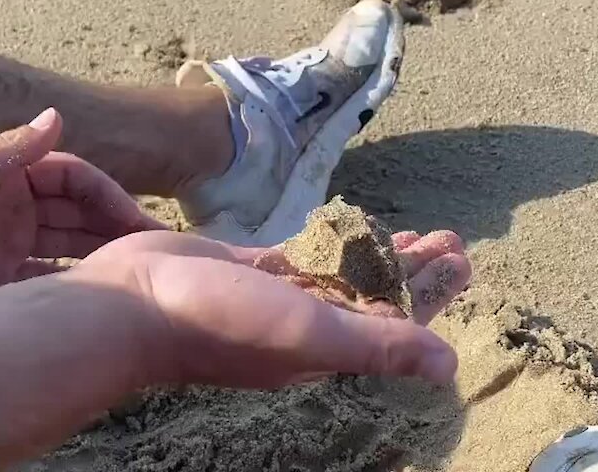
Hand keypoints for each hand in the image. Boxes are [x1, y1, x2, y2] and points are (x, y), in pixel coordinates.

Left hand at [0, 108, 164, 316]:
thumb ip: (5, 150)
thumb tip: (57, 117)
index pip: (71, 178)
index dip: (107, 196)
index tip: (139, 224)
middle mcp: (6, 211)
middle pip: (76, 216)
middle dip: (114, 229)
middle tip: (154, 257)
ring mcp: (0, 252)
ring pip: (67, 252)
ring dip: (101, 260)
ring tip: (140, 281)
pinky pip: (44, 288)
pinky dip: (73, 292)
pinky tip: (99, 305)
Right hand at [0, 205, 470, 471]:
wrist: (131, 302)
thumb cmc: (218, 323)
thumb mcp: (307, 335)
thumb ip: (377, 346)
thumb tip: (449, 366)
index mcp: (325, 344)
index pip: (396, 319)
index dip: (434, 294)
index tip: (466, 262)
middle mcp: (304, 324)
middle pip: (376, 295)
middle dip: (415, 271)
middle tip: (454, 241)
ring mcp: (272, 297)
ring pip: (340, 274)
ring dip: (378, 255)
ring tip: (412, 234)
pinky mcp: (242, 270)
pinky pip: (297, 257)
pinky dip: (325, 246)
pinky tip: (342, 230)